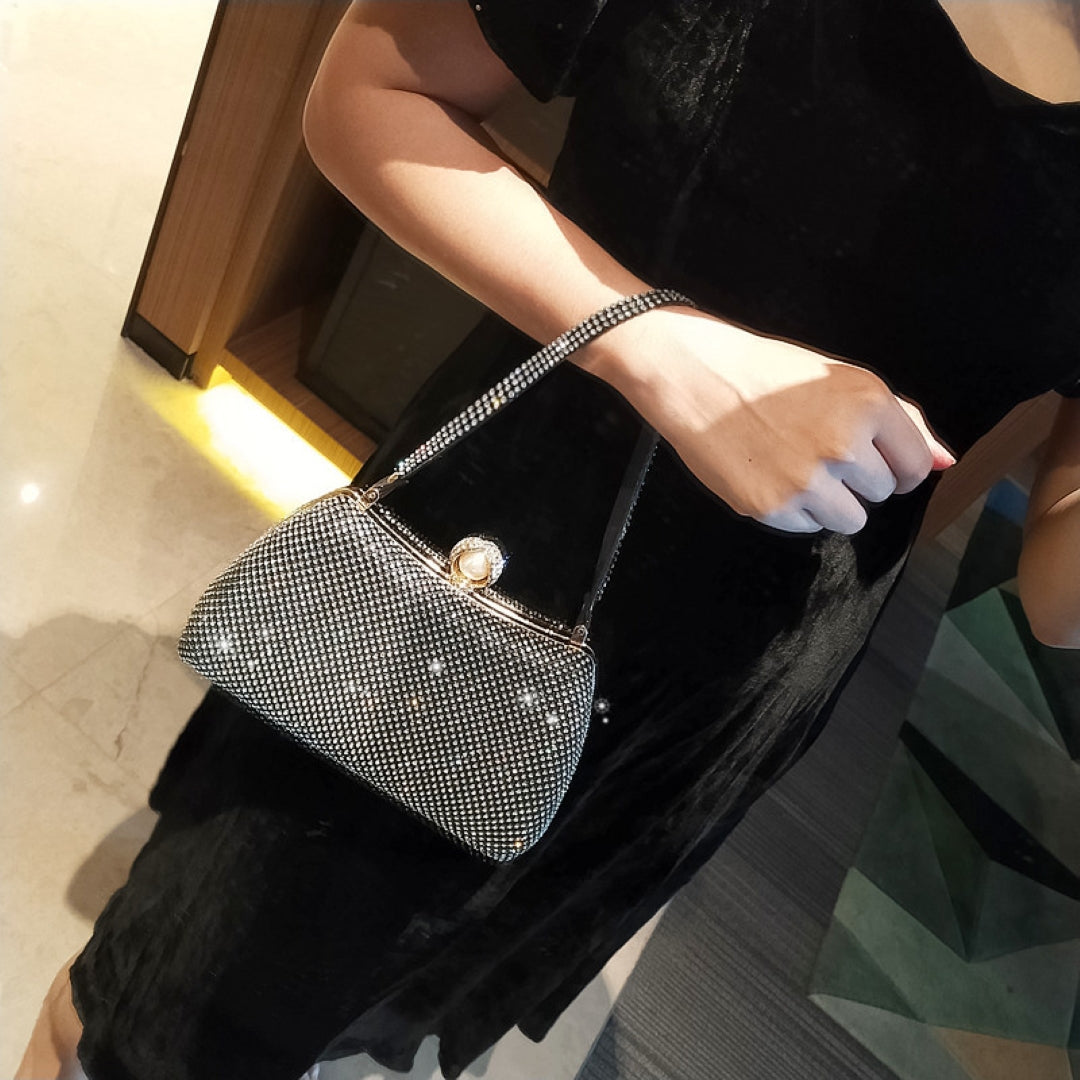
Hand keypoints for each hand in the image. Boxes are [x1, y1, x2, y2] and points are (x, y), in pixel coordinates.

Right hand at [584, 307, 955, 533]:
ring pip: (850, 519)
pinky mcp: (770, 506)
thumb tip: (944, 464)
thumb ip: (901, 422)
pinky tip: (770, 476)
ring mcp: (806, 480)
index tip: (867, 456)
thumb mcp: (840, 381)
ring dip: (830, 502)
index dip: (891, 464)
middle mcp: (844, 444)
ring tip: (795, 467)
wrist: (694, 377)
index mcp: (868, 404)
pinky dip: (793, 510)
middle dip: (856, 479)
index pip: (912, 466)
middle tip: (815, 450)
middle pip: (880, 493)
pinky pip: (806, 528)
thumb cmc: (766, 373)